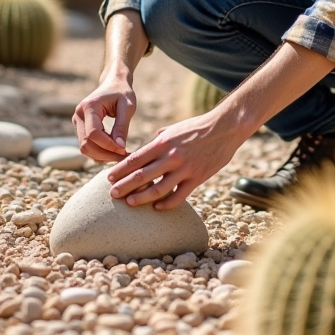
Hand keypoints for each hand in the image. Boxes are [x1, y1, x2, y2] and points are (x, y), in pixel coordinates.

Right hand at [72, 78, 134, 161]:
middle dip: (105, 154)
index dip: (108, 145)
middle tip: (124, 156)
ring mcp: (77, 121)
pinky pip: (86, 145)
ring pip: (84, 148)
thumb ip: (122, 127)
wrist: (113, 84)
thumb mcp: (128, 107)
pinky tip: (113, 151)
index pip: (93, 133)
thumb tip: (120, 148)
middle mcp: (79, 114)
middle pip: (86, 144)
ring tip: (120, 154)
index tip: (124, 150)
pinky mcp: (80, 127)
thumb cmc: (122, 92)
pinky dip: (99, 152)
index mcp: (89, 106)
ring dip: (101, 155)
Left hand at [105, 113, 242, 209]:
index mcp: (163, 142)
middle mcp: (171, 156)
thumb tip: (143, 151)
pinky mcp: (198, 178)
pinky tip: (157, 207)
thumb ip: (157, 141)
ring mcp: (185, 168)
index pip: (135, 159)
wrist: (225, 127)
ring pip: (158, 189)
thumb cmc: (197, 127)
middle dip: (124, 186)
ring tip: (130, 203)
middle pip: (142, 175)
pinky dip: (166, 204)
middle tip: (112, 194)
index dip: (119, 170)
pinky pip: (179, 196)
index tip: (109, 178)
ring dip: (141, 198)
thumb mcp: (173, 129)